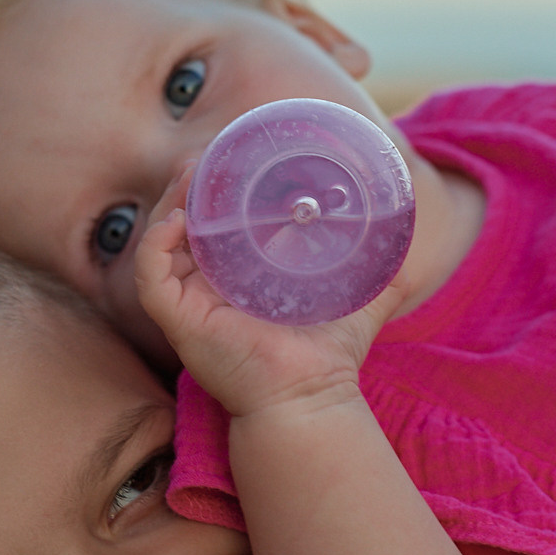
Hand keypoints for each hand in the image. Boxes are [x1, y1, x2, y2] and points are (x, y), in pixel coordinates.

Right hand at [134, 164, 405, 417]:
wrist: (312, 398)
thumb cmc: (328, 357)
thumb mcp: (360, 299)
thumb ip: (381, 270)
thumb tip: (406, 235)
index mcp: (237, 279)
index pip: (216, 225)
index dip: (216, 190)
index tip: (233, 158)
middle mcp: (207, 288)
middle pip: (182, 225)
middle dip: (187, 187)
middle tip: (207, 156)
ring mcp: (189, 303)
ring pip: (161, 241)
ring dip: (169, 202)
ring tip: (192, 172)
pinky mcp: (178, 320)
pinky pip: (149, 275)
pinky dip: (154, 244)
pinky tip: (176, 220)